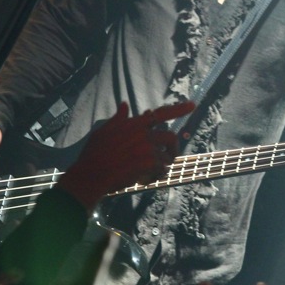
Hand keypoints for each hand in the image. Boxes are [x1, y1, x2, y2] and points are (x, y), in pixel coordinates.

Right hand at [58, 100, 194, 210]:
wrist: (92, 173)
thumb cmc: (94, 153)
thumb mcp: (104, 130)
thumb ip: (118, 118)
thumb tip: (124, 105)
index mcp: (134, 124)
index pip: (160, 113)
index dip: (178, 108)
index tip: (193, 105)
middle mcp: (144, 134)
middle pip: (171, 137)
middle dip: (173, 148)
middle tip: (169, 156)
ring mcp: (148, 149)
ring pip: (167, 156)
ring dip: (163, 164)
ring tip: (154, 171)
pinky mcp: (149, 164)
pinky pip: (162, 170)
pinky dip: (157, 176)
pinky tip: (146, 179)